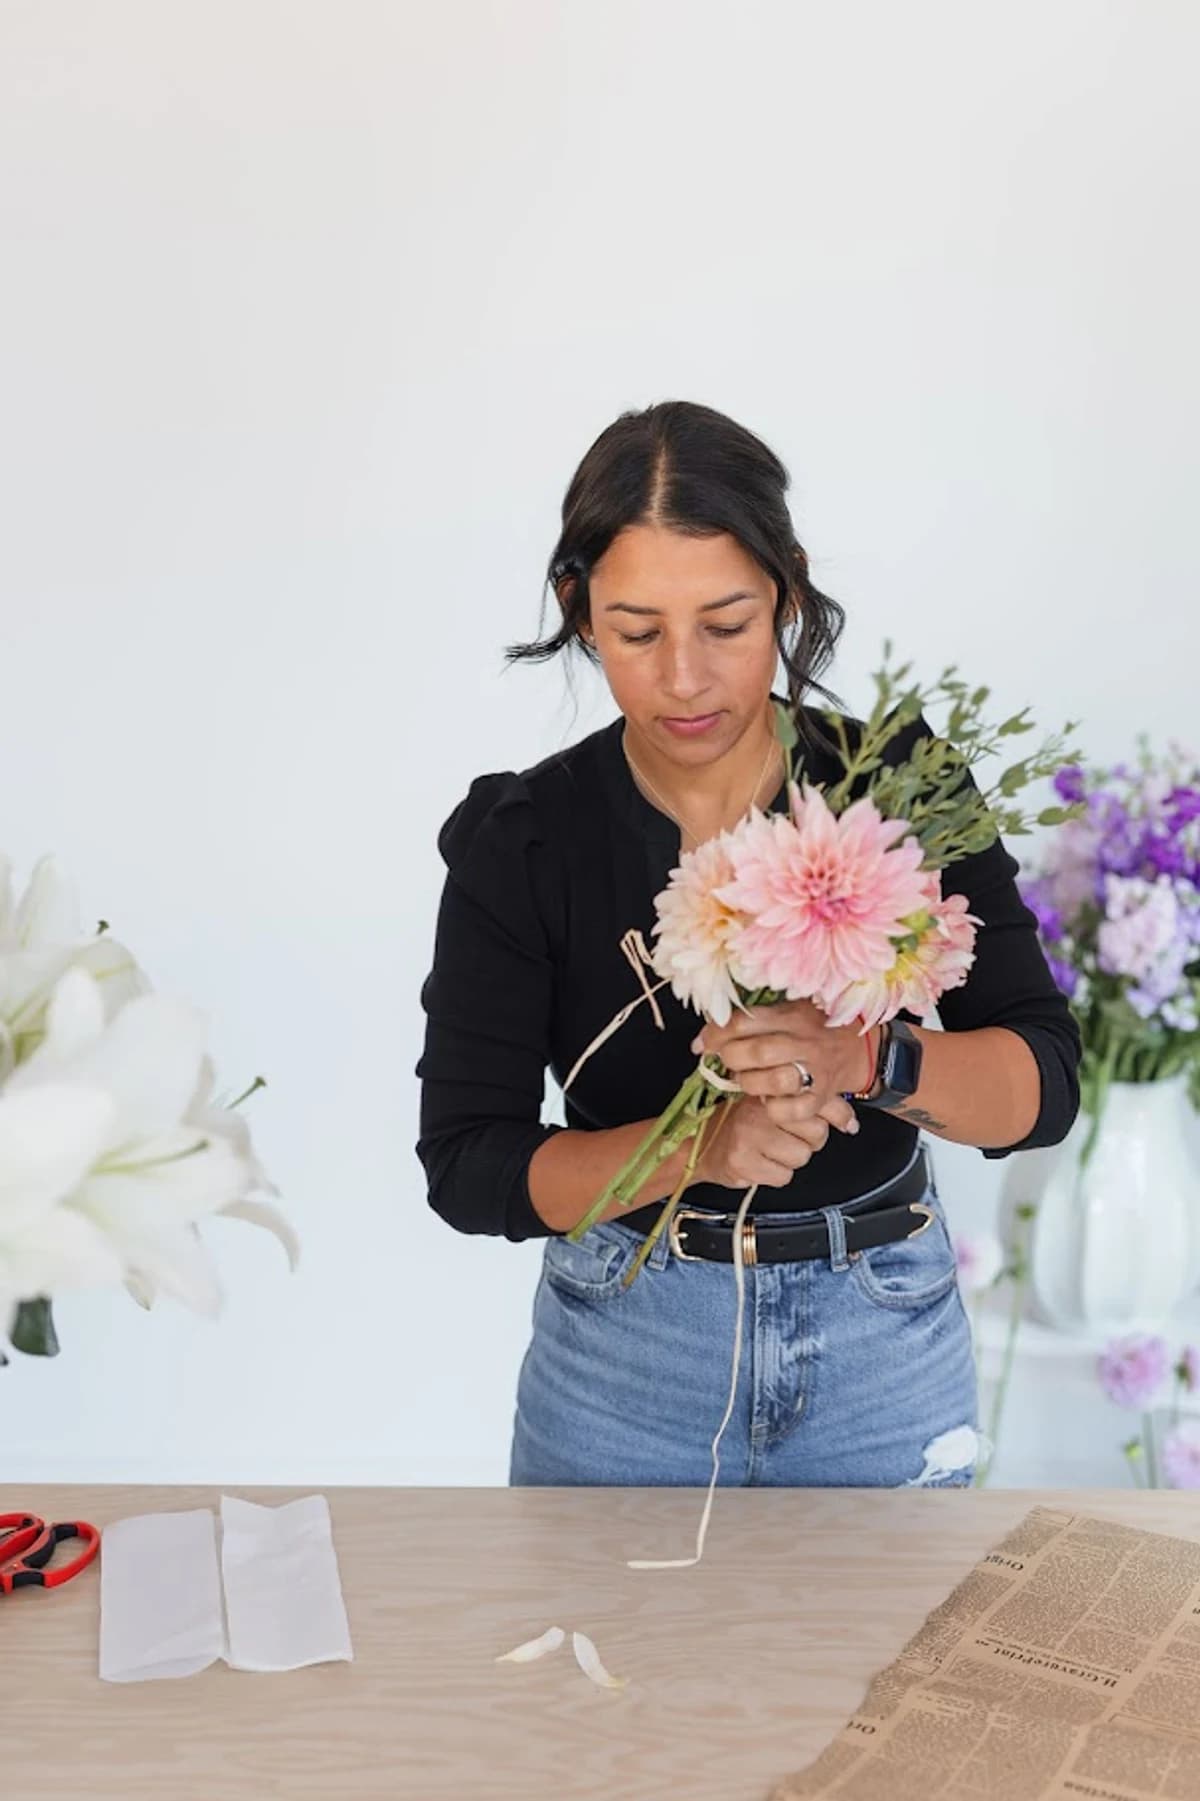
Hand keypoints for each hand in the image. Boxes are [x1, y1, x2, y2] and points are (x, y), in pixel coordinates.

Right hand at [691, 1092, 855, 1190]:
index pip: (817, 1100)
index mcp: (768, 1090)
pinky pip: (782, 1176)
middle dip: (809, 1141)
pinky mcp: (742, 1161)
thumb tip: (850, 1120)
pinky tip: (760, 1163)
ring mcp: (749, 1135)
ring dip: (790, 1159)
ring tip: (770, 1149)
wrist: (698, 1144)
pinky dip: (775, 1174)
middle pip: (816, 1133)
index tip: (845, 1123)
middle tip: (788, 1137)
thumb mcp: (771, 1103)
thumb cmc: (739, 1123)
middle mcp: (759, 1108)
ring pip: (801, 1157)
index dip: (835, 1115)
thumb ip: (808, 1104)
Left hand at [692, 997, 874, 1110]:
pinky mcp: (821, 1097)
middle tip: (728, 1061)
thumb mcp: (785, 1010)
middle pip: (757, 1051)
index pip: (744, 1021)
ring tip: (747, 1079)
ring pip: (774, 1081)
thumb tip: (702, 1041)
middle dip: (731, 1058)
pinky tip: (769, 1100)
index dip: (716, 1034)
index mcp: (791, 1016)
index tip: (704, 1044)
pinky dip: (774, 1108)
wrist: (856, 1047)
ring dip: (750, 1083)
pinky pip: (792, 1110)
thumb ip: (748, 1021)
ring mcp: (815, 1070)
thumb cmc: (811, 1026)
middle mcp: (804, 1042)